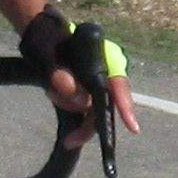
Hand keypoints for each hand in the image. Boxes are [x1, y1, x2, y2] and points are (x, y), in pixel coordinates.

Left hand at [20, 8, 139, 146]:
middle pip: (104, 105)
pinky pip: (78, 105)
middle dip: (87, 125)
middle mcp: (107, 73)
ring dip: (68, 103)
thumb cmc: (51, 40)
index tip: (133, 128)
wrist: (43, 36)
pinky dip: (65, 102)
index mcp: (107, 58)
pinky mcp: (85, 89)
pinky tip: (53, 88)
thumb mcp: (51, 53)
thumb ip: (59, 72)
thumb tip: (69, 89)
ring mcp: (97, 82)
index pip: (119, 85)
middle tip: (69, 142)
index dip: (126, 107)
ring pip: (88, 108)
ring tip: (51, 85)